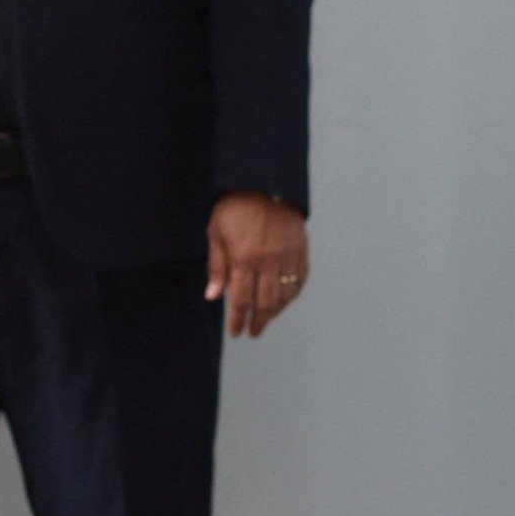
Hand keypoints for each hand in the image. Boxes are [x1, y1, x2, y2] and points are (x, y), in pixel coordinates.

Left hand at [205, 190, 308, 337]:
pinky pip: (300, 280)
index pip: (241, 300)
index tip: (236, 332)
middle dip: (259, 321)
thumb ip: (217, 267)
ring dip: (276, 311)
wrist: (266, 183)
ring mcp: (288, 257)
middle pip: (265, 303)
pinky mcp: (301, 250)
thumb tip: (214, 296)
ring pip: (285, 295)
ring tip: (268, 318)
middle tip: (253, 332)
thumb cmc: (235, 209)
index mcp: (244, 259)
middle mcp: (268, 262)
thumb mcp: (216, 235)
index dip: (238, 320)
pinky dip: (293, 294)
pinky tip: (285, 300)